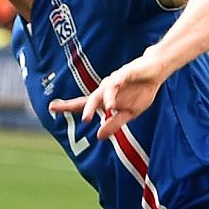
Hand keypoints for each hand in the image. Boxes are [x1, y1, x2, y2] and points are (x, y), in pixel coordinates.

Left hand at [47, 54, 166, 139]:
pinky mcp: (125, 73)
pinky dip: (112, 95)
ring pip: (100, 93)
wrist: (157, 72)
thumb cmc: (141, 91)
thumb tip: (99, 137)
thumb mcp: (130, 113)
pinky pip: (116, 84)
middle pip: (87, 99)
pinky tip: (111, 105)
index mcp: (104, 98)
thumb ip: (115, 124)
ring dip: (93, 105)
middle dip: (72, 105)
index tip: (51, 108)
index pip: (83, 104)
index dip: (67, 106)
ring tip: (87, 118)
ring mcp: (114, 81)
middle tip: (56, 109)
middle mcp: (105, 89)